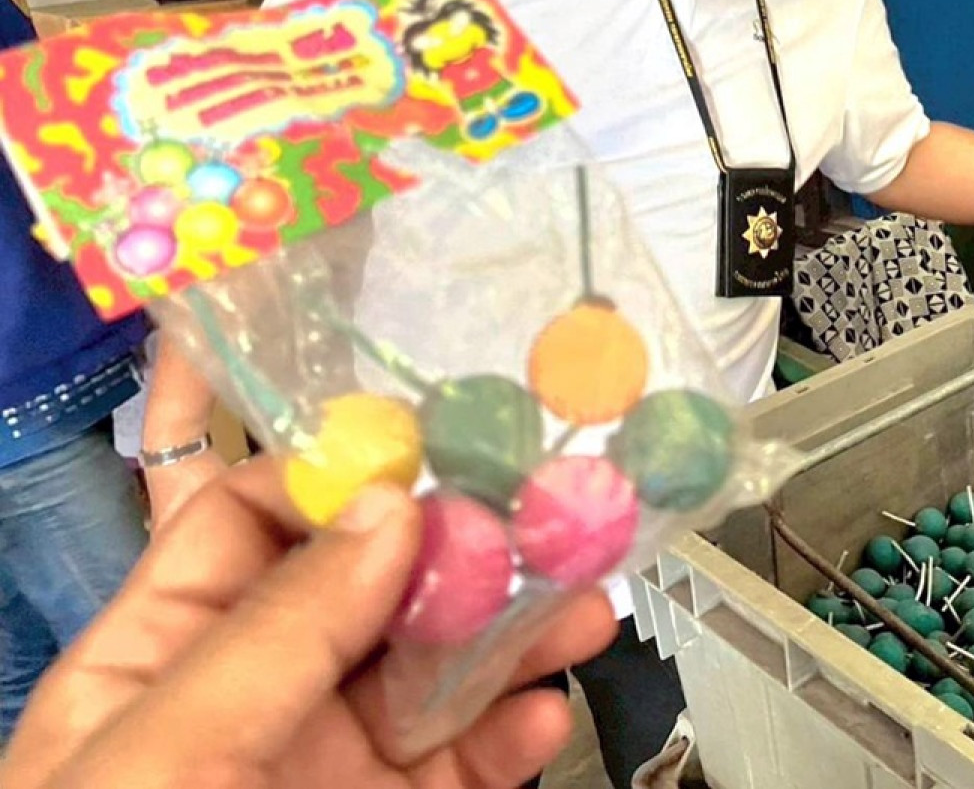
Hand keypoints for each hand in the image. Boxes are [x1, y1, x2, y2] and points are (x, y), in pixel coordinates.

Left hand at [2, 456, 616, 788]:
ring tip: (579, 604)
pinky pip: (464, 762)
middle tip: (544, 522)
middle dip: (460, 549)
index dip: (344, 482)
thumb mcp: (161, 759)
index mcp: (154, 663)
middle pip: (370, 590)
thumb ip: (275, 633)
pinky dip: (515, 732)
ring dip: (512, 632)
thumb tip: (382, 511)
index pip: (252, 528)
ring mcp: (325, 769)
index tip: (436, 457)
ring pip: (434, 671)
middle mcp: (248, 704)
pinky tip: (545, 713)